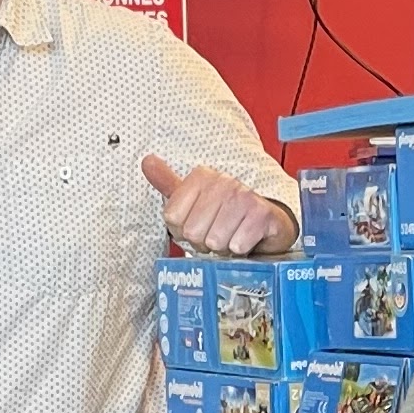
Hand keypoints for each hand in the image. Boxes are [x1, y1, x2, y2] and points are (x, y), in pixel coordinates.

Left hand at [142, 151, 292, 256]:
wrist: (266, 225)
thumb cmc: (225, 216)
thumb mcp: (193, 200)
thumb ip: (168, 184)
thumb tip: (147, 161)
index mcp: (201, 176)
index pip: (172, 217)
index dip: (182, 230)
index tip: (197, 224)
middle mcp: (223, 182)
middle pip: (193, 232)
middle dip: (203, 242)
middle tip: (215, 235)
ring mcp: (244, 196)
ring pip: (215, 241)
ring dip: (222, 248)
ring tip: (230, 237)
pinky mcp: (261, 214)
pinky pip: (237, 244)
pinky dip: (240, 250)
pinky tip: (245, 240)